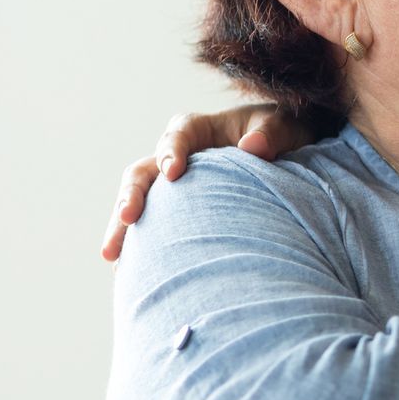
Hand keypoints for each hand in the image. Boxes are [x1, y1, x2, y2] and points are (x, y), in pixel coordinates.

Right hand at [99, 104, 310, 260]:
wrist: (286, 154)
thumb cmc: (281, 134)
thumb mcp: (283, 127)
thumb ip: (270, 134)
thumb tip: (254, 148)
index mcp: (199, 130)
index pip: (177, 135)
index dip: (171, 152)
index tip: (173, 173)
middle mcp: (177, 156)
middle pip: (143, 172)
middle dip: (132, 194)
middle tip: (129, 218)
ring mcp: (171, 187)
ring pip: (139, 203)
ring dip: (122, 227)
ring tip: (112, 256)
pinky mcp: (174, 211)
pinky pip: (150, 226)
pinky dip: (139, 246)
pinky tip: (128, 272)